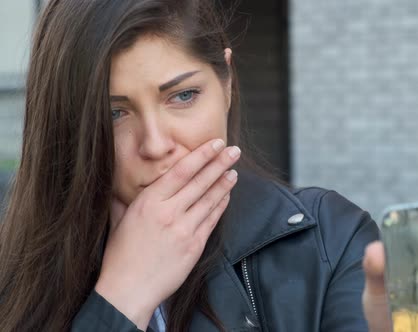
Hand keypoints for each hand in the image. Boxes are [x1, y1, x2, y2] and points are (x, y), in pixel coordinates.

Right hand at [95, 139, 240, 328]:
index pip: (181, 171)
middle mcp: (168, 212)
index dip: (202, 155)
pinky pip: (212, 220)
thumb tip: (122, 186)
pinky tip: (227, 194)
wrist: (128, 290)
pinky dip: (221, 205)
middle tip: (234, 151)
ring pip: (210, 199)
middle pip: (200, 182)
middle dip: (220, 163)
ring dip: (224, 183)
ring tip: (234, 170)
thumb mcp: (119, 221)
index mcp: (148, 202)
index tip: (215, 143)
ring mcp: (184, 229)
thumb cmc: (120, 256)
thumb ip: (125, 200)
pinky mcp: (195, 246)